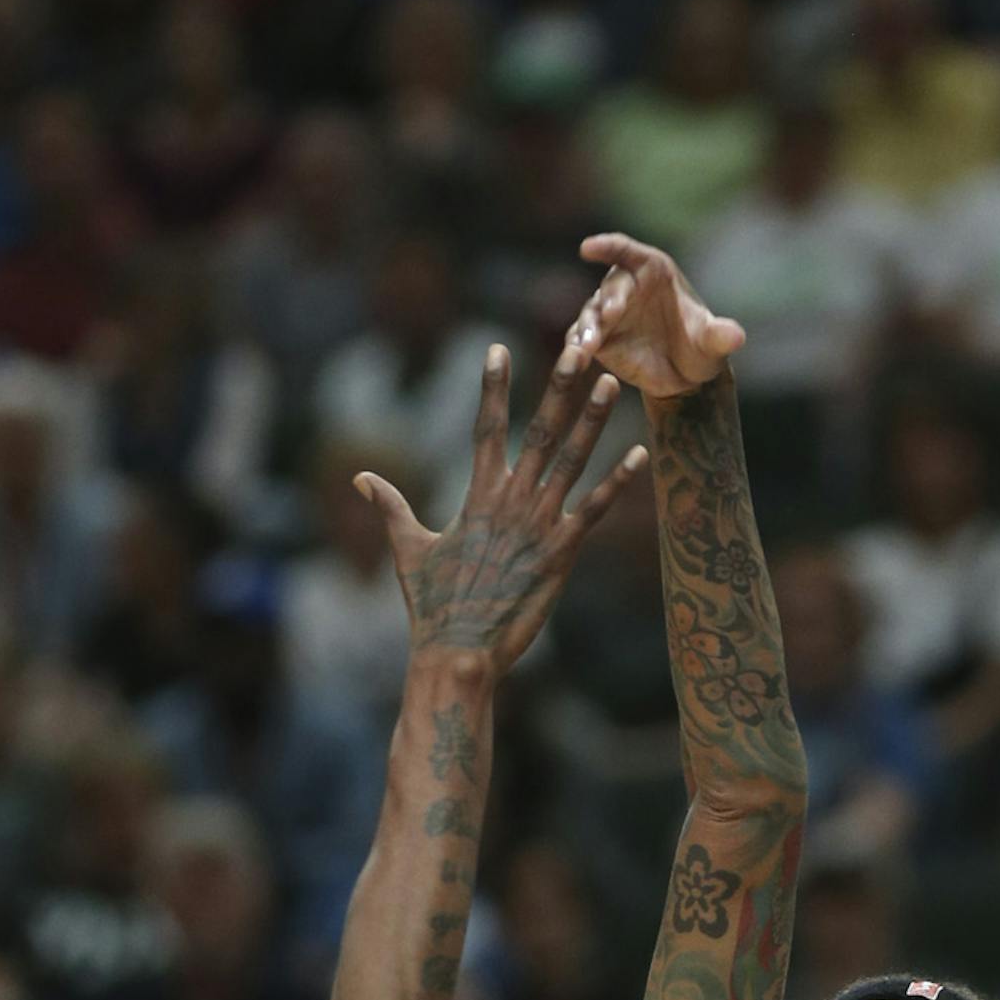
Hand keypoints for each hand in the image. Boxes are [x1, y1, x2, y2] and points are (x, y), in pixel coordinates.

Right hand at [355, 343, 643, 674]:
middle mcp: (511, 501)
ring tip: (611, 383)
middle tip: (579, 347)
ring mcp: (539, 525)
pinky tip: (639, 455)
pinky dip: (618, 482)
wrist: (459, 652)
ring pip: (573, 461)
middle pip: (540, 431)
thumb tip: (360, 478)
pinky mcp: (562, 553)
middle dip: (558, 387)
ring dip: (593, 420)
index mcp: (477, 496)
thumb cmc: (433, 606)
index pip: (485, 427)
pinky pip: (596, 510)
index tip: (498, 349)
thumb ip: (391, 507)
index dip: (492, 387)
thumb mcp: (409, 549)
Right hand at [561, 232, 744, 400]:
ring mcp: (609, 313)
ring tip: (590, 344)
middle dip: (610, 299)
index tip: (588, 247)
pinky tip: (579, 356)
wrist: (686, 377)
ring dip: (588, 326)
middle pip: (612, 285)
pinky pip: (583, 338)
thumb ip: (720, 336)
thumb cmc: (700, 347)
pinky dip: (578, 345)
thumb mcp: (713, 343)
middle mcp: (628, 287)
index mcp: (653, 271)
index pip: (626, 251)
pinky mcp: (600, 340)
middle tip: (610, 315)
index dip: (607, 247)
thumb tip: (737, 337)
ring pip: (592, 313)